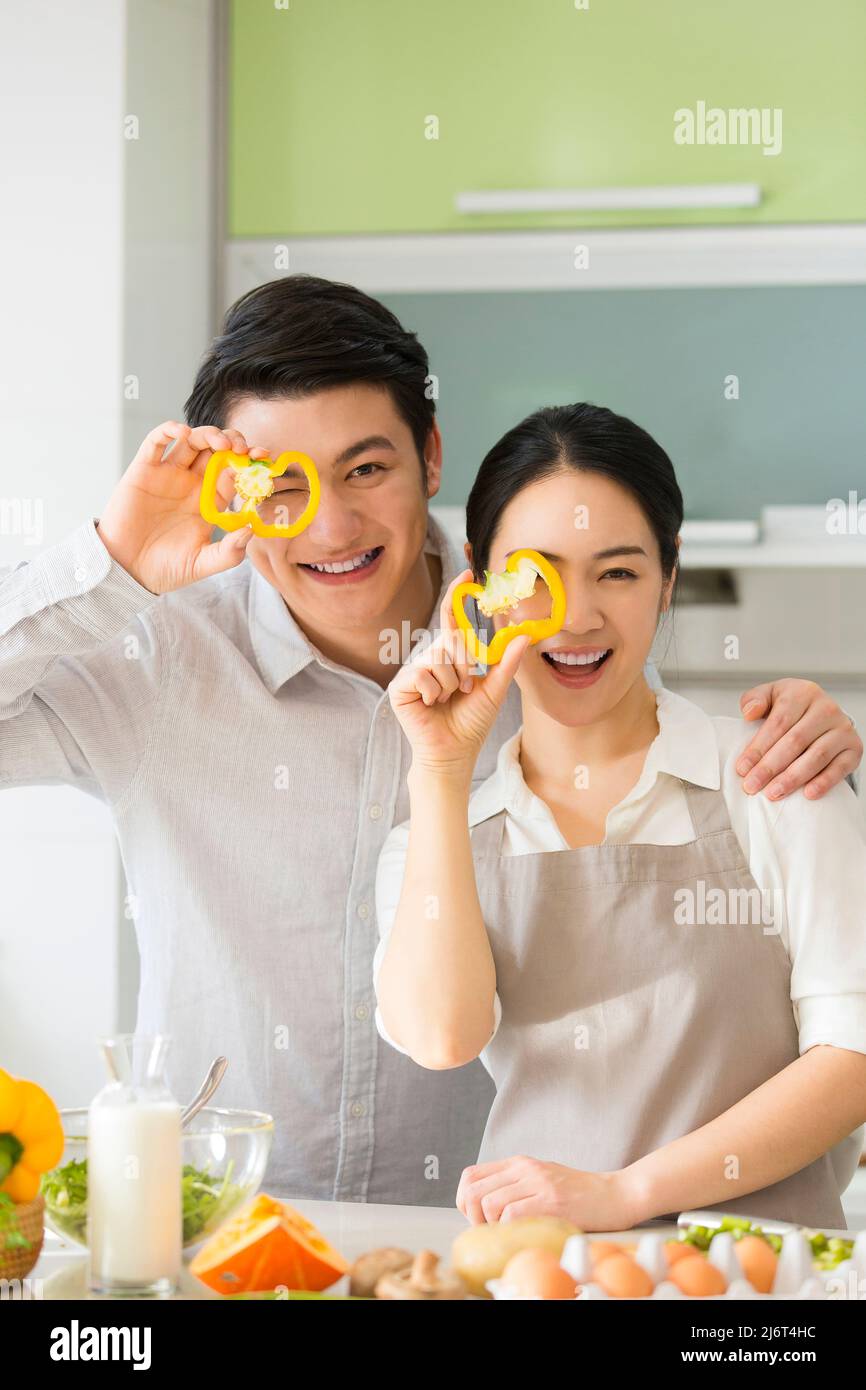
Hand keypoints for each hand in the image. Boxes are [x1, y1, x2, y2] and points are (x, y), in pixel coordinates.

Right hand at [96, 422, 269, 592]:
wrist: (127, 571)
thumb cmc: (165, 569)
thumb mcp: (203, 564)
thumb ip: (229, 552)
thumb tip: (251, 530)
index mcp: (210, 501)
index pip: (234, 473)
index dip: (249, 463)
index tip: (263, 459)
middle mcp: (191, 484)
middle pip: (216, 451)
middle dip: (234, 443)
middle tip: (243, 449)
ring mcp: (168, 474)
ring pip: (191, 441)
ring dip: (209, 434)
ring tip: (221, 443)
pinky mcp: (143, 470)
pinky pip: (156, 441)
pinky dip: (169, 430)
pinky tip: (183, 432)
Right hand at [388, 569, 528, 774]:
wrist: (454, 753)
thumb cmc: (471, 724)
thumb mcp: (494, 689)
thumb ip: (506, 661)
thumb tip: (524, 633)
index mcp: (450, 657)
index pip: (452, 620)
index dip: (457, 596)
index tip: (468, 573)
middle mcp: (429, 659)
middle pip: (449, 640)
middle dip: (465, 664)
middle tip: (466, 687)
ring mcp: (413, 671)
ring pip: (437, 657)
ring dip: (451, 683)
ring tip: (448, 700)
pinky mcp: (400, 685)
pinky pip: (422, 673)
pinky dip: (434, 691)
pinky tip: (431, 705)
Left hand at [456, 1155, 637, 1230]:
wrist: (615, 1194)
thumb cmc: (579, 1193)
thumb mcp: (541, 1179)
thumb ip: (514, 1186)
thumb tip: (484, 1207)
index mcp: (519, 1163)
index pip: (470, 1176)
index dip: (465, 1201)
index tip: (476, 1218)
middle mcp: (525, 1169)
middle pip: (473, 1191)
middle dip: (473, 1218)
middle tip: (490, 1231)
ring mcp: (538, 1183)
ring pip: (489, 1204)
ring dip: (492, 1226)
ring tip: (508, 1234)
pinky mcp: (551, 1201)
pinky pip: (512, 1214)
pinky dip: (510, 1229)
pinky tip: (524, 1233)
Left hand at [736, 679, 861, 799]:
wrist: (822, 715)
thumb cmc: (790, 709)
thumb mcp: (770, 696)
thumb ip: (754, 700)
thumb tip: (749, 713)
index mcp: (803, 693)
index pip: (778, 723)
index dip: (758, 747)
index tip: (742, 768)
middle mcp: (826, 709)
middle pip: (795, 741)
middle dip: (770, 767)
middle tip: (752, 786)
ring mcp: (842, 729)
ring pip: (816, 756)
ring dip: (792, 778)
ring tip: (773, 793)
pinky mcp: (854, 748)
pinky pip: (839, 768)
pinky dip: (824, 782)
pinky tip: (807, 794)